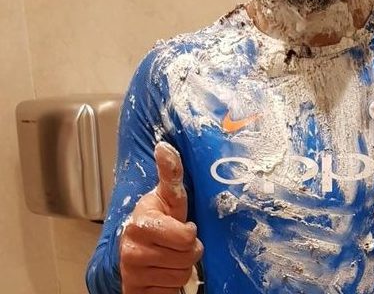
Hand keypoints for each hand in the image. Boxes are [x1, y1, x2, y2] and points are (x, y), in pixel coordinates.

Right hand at [120, 142, 202, 293]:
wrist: (135, 251)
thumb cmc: (158, 220)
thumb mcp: (168, 197)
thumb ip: (170, 174)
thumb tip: (164, 146)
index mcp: (141, 222)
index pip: (187, 237)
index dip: (190, 232)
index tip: (183, 226)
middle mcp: (131, 248)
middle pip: (187, 258)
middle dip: (189, 251)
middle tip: (178, 244)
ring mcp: (131, 272)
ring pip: (181, 276)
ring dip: (181, 268)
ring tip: (170, 256)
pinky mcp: (134, 292)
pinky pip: (170, 292)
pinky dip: (171, 285)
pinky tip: (162, 273)